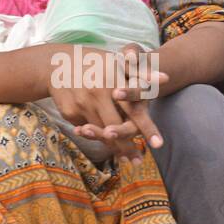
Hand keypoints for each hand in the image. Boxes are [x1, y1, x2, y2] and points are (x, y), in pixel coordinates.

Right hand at [47, 47, 163, 163]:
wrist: (56, 63)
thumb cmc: (97, 62)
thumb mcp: (118, 63)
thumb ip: (142, 73)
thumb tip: (166, 79)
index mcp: (113, 81)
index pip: (134, 110)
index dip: (147, 128)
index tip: (159, 145)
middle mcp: (96, 95)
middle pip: (115, 128)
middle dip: (127, 148)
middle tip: (139, 161)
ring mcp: (81, 105)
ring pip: (100, 133)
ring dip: (114, 147)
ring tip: (128, 158)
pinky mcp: (69, 113)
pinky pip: (87, 128)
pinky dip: (97, 135)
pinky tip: (106, 142)